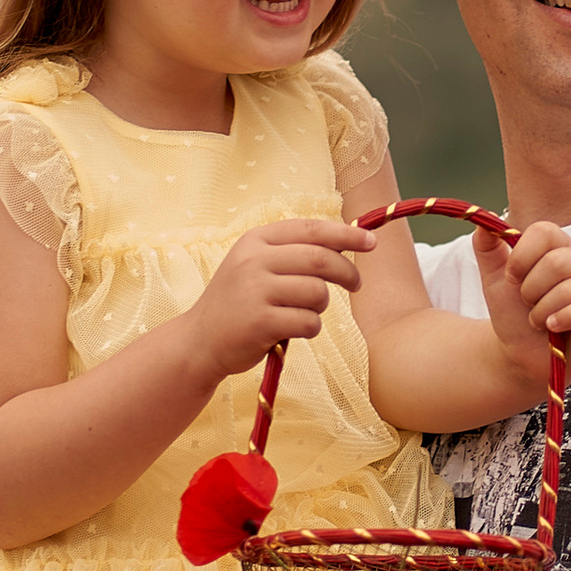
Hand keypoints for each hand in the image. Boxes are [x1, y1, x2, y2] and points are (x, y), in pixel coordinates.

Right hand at [184, 218, 368, 382]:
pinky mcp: (261, 322)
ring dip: (320, 307)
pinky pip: (309, 322)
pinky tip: (290, 330)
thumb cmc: (238, 303)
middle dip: (347, 271)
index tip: (370, 243)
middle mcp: (254, 260)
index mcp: (255, 241)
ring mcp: (256, 290)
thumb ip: (291, 253)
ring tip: (302, 313)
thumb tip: (346, 243)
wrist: (199, 340)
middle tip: (356, 284)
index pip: (310, 230)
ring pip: (317, 293)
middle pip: (320, 259)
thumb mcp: (254, 266)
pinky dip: (309, 328)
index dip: (345, 235)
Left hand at [474, 219, 570, 393]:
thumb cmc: (514, 316)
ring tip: (541, 321)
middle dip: (530, 290)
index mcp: (559, 247)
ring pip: (570, 288)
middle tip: (529, 305)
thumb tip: (485, 221)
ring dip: (543, 311)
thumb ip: (487, 247)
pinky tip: (554, 327)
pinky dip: (566, 318)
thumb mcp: (494, 279)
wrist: (521, 355)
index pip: (545, 232)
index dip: (521, 257)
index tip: (512, 277)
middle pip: (556, 261)